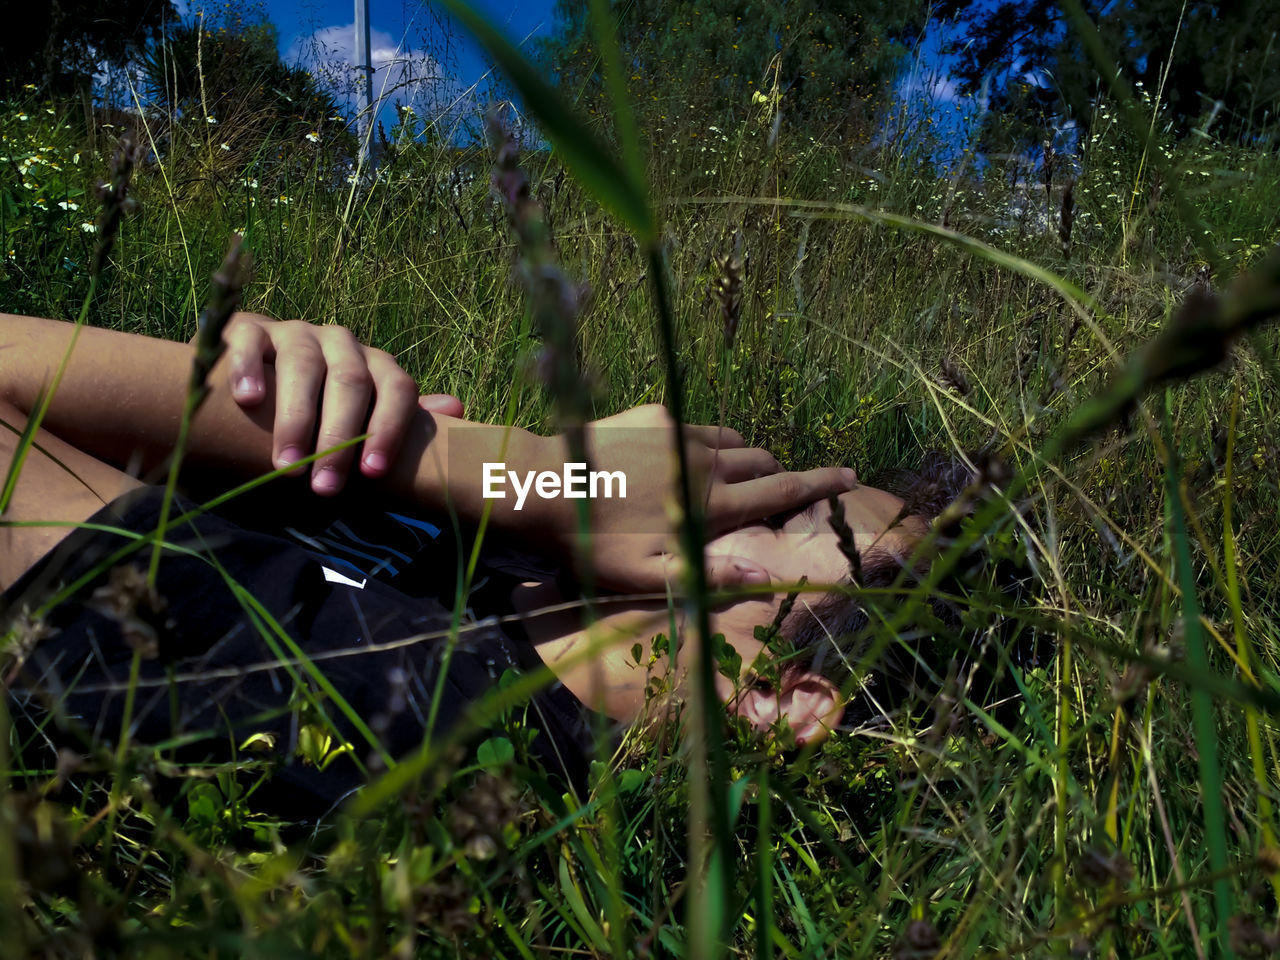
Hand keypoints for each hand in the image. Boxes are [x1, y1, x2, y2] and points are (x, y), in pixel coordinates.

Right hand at [219, 313, 461, 493]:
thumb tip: (456, 409)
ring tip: (287, 466)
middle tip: (324, 487)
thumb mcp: (358, 427)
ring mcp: (294, 333)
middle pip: (351, 381)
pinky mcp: (248, 329)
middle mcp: (340, 344)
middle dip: (339, 438)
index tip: (372, 475)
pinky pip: (252, 341)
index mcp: (375, 367)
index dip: (388, 430)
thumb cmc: (314, 421)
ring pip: (303, 364)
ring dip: (296, 418)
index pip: (398, 389)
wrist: (247, 395)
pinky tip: (248, 401)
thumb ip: (398, 423)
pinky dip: (250, 368)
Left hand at [536, 405, 856, 592]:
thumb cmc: (592, 542)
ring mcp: (680, 432)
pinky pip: (696, 427)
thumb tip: (767, 580)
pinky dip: (704, 444)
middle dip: (779, 474)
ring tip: (729, 480)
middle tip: (773, 494)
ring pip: (733, 441)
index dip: (823, 482)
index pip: (783, 489)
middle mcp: (706, 461)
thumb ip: (709, 577)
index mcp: (711, 504)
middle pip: (764, 461)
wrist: (537, 483)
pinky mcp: (654, 414)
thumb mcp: (647, 577)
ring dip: (743, 459)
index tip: (852, 475)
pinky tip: (677, 462)